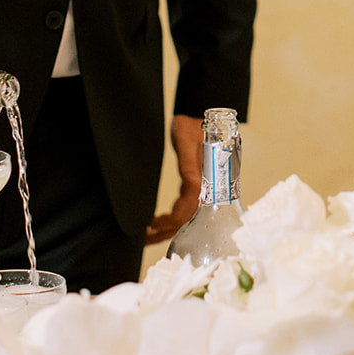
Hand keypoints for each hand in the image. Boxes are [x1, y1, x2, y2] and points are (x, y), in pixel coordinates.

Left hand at [146, 114, 202, 244]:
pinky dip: (173, 220)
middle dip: (168, 229)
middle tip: (144, 234)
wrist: (203, 120)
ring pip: (187, 217)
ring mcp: (204, 189)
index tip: (157, 222)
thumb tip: (192, 187)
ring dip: (168, 228)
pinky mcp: (197, 189)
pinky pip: (187, 209)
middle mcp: (208, 186)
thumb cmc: (192, 127)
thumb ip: (190, 165)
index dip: (176, 216)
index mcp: (208, 176)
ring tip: (147, 234)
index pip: (193, 203)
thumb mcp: (187, 141)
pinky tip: (159, 223)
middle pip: (189, 216)